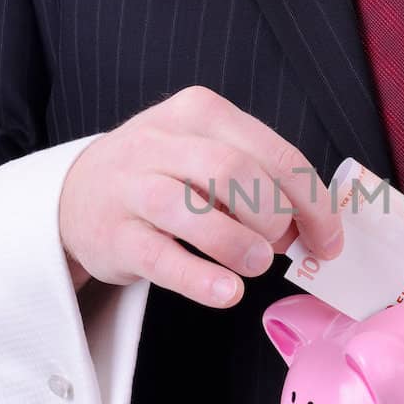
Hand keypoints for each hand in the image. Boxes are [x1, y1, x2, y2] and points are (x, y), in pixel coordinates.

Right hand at [58, 85, 342, 304]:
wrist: (75, 195)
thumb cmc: (162, 175)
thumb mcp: (206, 154)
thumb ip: (258, 179)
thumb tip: (310, 228)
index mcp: (200, 112)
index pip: (273, 152)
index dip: (312, 201)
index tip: (328, 240)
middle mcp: (162, 142)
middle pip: (236, 172)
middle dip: (274, 216)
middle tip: (281, 247)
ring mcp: (132, 187)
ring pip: (195, 210)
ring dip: (240, 245)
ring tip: (256, 264)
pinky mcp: (114, 235)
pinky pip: (162, 258)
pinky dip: (201, 279)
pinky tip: (228, 292)